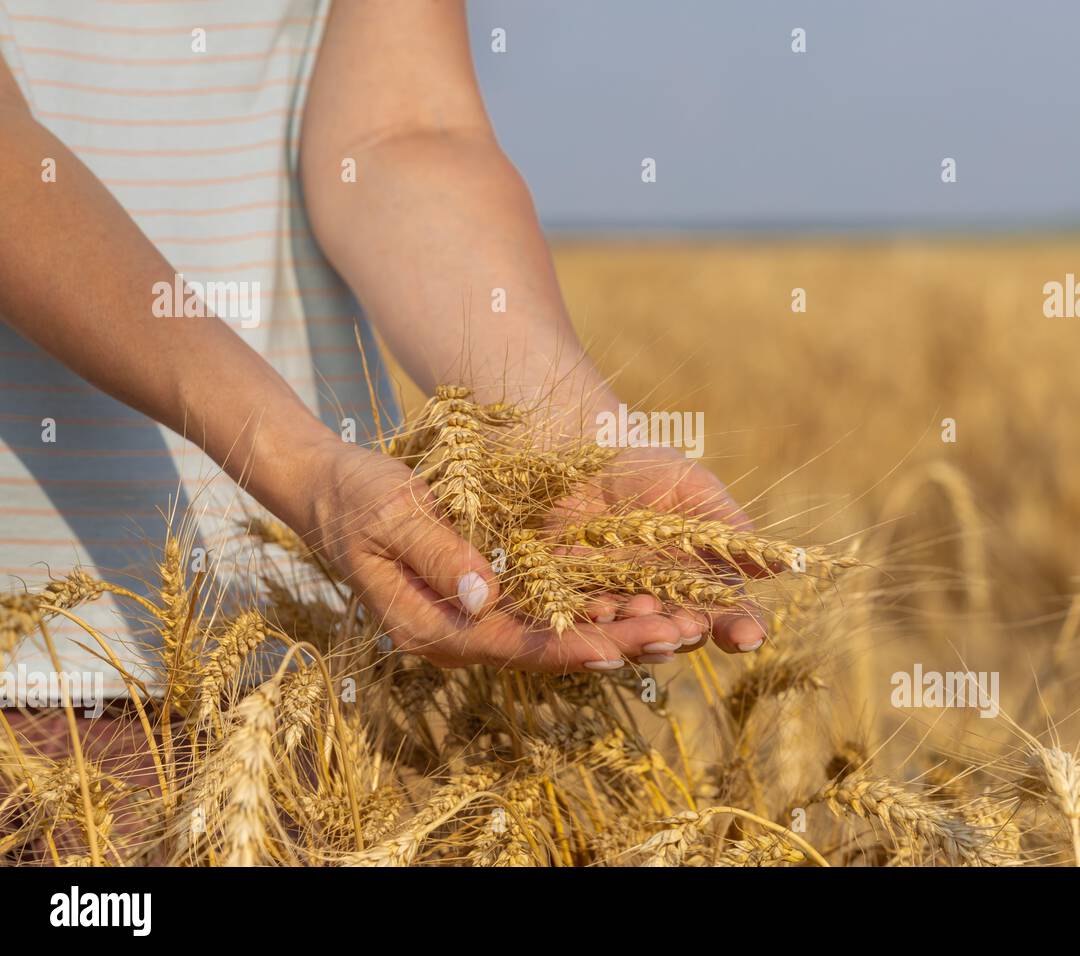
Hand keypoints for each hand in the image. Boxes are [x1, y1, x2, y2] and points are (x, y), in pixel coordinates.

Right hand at [298, 441, 693, 672]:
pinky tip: (637, 599)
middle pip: (546, 649)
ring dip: (612, 630)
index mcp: (432, 627)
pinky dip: (589, 607)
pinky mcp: (484, 596)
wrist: (329, 487)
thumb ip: (440, 555)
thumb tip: (487, 595)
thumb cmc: (356, 497)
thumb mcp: (393, 516)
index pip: (516, 646)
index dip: (572, 646)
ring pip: (553, 634)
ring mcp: (473, 618)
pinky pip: (545, 611)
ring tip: (678, 625)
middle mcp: (458, 634)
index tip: (625, 643)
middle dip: (613, 643)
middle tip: (679, 636)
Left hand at [559, 445, 767, 655]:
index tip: (749, 638)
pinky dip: (597, 619)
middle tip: (688, 627)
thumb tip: (783, 563)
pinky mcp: (576, 598)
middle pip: (684, 631)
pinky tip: (600, 609)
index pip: (728, 613)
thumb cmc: (646, 468)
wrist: (579, 455)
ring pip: (637, 634)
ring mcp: (620, 602)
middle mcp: (664, 598)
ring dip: (643, 633)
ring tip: (645, 613)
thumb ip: (728, 524)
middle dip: (688, 632)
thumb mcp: (692, 486)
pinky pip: (589, 619)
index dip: (742, 628)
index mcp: (701, 576)